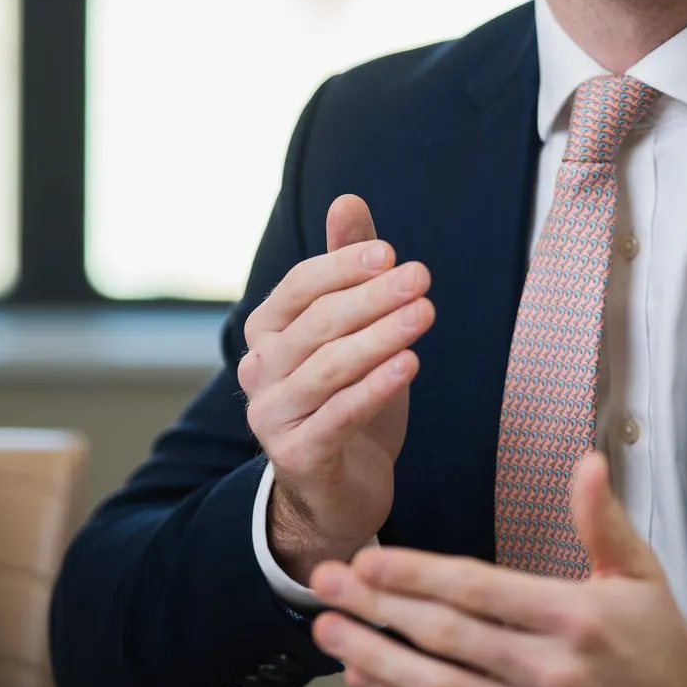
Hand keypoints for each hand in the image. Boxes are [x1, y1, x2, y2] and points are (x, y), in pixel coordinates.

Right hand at [242, 195, 431, 583]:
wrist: (340, 488)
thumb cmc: (348, 398)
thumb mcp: (354, 331)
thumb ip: (348, 269)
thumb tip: (348, 199)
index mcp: (267, 333)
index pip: (301, 287)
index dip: (344, 266)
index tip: (392, 254)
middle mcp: (260, 371)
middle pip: (318, 324)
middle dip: (373, 297)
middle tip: (422, 277)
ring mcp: (272, 416)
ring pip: (328, 368)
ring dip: (380, 337)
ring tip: (426, 314)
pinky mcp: (297, 456)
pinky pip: (337, 415)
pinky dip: (374, 387)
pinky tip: (410, 365)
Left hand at [308, 453, 686, 686]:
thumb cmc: (659, 644)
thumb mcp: (639, 573)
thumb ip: (601, 519)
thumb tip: (587, 462)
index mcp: (576, 617)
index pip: (478, 590)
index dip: (415, 576)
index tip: (369, 562)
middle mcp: (553, 670)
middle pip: (447, 636)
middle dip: (377, 608)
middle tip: (325, 585)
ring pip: (439, 686)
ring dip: (374, 658)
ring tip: (330, 634)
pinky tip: (367, 678)